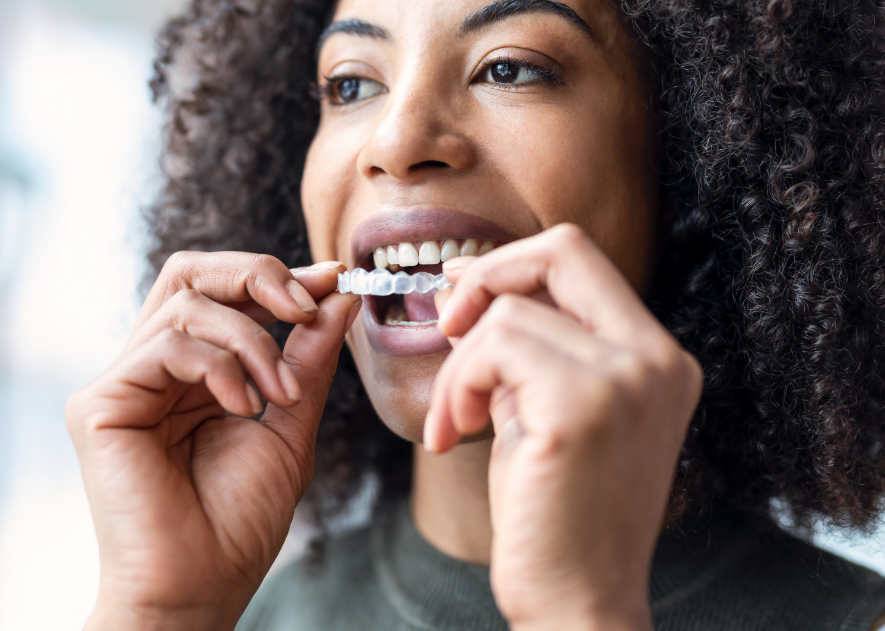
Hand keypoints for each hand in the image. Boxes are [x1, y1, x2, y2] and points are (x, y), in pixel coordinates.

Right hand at [66, 252, 361, 630]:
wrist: (203, 584)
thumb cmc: (241, 517)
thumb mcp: (291, 421)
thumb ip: (308, 357)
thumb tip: (337, 296)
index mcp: (195, 371)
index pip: (224, 294)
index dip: (276, 277)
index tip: (333, 279)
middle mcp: (156, 368)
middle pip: (191, 273)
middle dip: (257, 275)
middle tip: (304, 305)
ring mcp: (125, 382)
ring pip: (186, 303)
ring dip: (253, 340)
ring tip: (282, 393)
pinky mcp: (101, 403)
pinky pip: (167, 345)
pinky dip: (220, 367)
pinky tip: (244, 407)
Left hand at [426, 225, 702, 630]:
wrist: (578, 601)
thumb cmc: (555, 512)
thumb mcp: (548, 411)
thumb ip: (526, 347)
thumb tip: (467, 289)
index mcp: (657, 357)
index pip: (582, 260)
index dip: (514, 264)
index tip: (464, 296)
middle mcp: (656, 359)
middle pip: (562, 249)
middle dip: (488, 273)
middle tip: (447, 322)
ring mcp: (628, 379)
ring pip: (507, 313)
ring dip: (458, 366)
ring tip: (454, 420)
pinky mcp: (583, 407)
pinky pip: (492, 350)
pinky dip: (458, 385)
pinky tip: (454, 432)